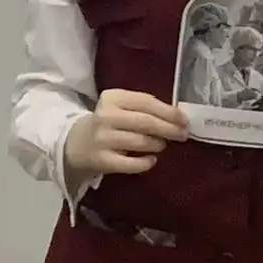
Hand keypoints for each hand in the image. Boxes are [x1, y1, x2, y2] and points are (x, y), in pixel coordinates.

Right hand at [64, 90, 189, 180]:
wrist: (78, 143)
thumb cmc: (110, 122)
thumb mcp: (121, 106)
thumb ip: (145, 107)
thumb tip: (178, 118)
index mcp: (112, 98)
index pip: (146, 102)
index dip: (169, 111)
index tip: (185, 120)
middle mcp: (105, 116)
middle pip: (146, 122)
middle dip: (169, 129)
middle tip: (183, 134)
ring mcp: (103, 138)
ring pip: (142, 142)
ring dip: (158, 144)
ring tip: (161, 144)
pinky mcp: (103, 160)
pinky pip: (133, 164)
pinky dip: (147, 162)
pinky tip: (151, 160)